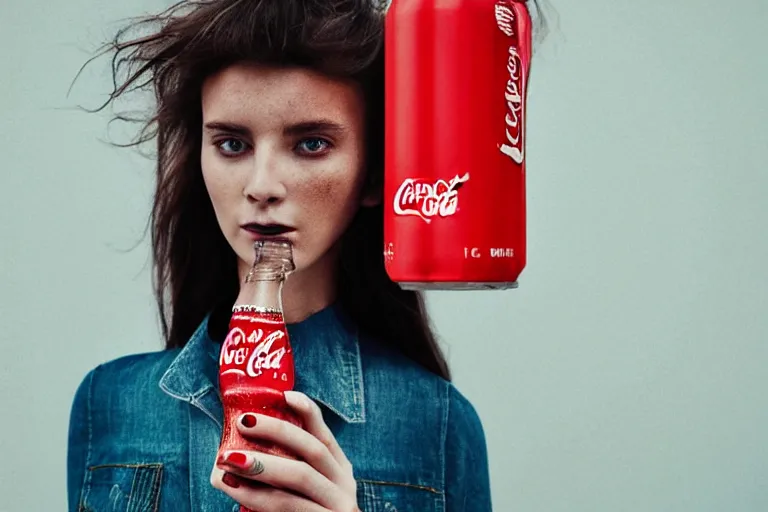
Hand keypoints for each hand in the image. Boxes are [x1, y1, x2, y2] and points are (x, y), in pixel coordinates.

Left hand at [211, 391, 359, 511]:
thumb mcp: (308, 494)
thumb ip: (287, 470)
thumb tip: (239, 445)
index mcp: (340, 472)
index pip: (325, 434)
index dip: (307, 411)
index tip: (285, 394)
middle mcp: (343, 488)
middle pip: (311, 451)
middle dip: (276, 431)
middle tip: (243, 422)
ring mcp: (337, 510)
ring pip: (299, 480)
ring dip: (260, 467)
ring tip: (226, 461)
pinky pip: (288, 511)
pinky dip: (257, 500)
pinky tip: (234, 492)